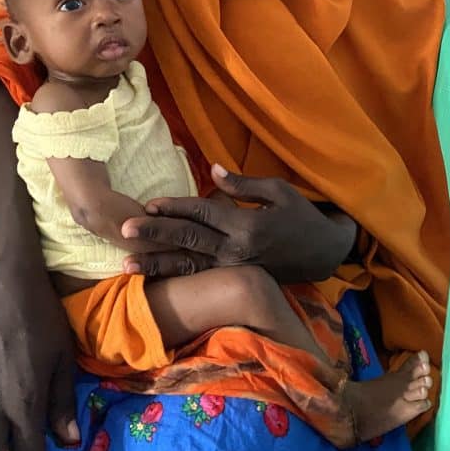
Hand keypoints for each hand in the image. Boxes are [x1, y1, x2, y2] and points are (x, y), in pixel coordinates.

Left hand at [121, 164, 356, 282]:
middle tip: (124, 231)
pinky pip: (199, 278)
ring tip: (126, 266)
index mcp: (246, 227)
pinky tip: (152, 278)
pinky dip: (174, 278)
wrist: (325, 254)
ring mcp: (234, 270)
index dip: (175, 208)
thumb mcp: (278, 191)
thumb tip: (211, 170)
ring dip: (156, 265)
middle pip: (188, 242)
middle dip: (155, 236)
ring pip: (188, 267)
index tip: (149, 204)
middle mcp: (235, 252)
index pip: (202, 215)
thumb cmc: (302, 216)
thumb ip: (242, 184)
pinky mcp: (234, 280)